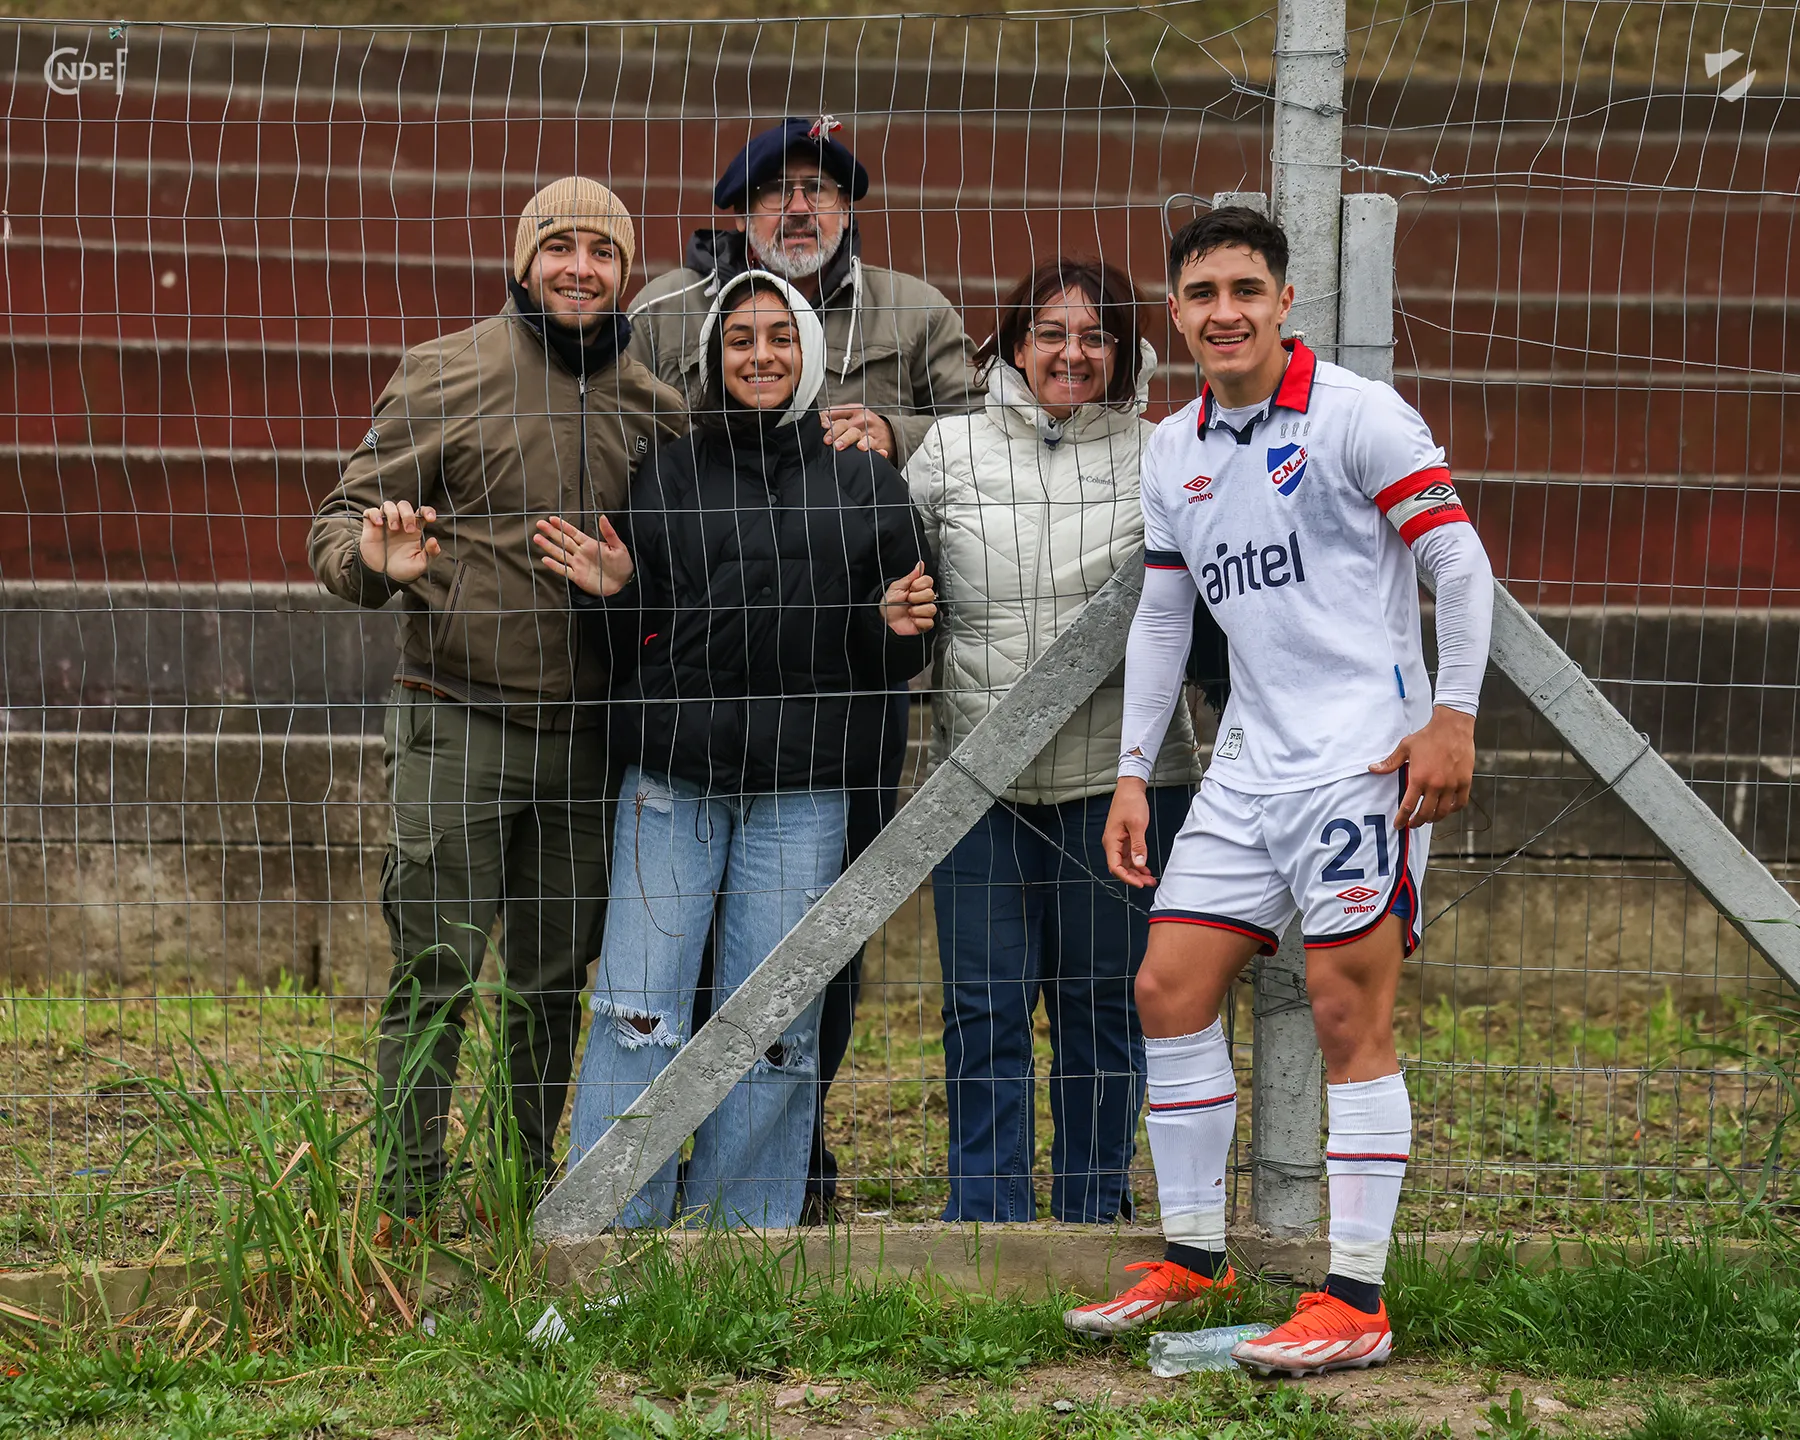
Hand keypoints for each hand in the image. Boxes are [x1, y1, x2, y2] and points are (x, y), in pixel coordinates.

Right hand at [359, 501, 439, 583]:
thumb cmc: (402, 569)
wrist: (382, 576)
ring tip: (393, 528)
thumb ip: (430, 554)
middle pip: (404, 505)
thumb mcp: (420, 564)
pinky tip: (378, 524)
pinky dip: (374, 514)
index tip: (431, 519)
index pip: (422, 512)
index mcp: (414, 529)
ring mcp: (385, 523)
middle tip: (409, 530)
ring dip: (393, 513)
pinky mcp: (371, 526)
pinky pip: (371, 511)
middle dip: (408, 514)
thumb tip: (434, 541)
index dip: (427, 511)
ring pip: (388, 505)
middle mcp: (400, 523)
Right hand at [534, 514, 633, 596]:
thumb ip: (609, 532)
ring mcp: (578, 565)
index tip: (552, 518)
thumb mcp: (618, 546)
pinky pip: (563, 570)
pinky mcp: (577, 577)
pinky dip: (554, 565)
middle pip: (563, 541)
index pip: (573, 533)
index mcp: (590, 544)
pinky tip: (544, 559)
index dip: (562, 526)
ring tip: (537, 538)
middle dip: (551, 532)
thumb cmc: (623, 564)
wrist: (624, 584)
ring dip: (548, 546)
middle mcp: (581, 553)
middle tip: (539, 524)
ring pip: (560, 553)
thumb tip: (603, 516)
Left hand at [821, 405, 895, 458]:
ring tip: (840, 446)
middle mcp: (863, 419)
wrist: (889, 433)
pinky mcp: (878, 443)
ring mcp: (871, 431)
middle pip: (845, 425)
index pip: (837, 412)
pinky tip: (863, 449)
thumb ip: (836, 418)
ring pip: (857, 435)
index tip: (822, 427)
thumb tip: (821, 423)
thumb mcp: (853, 416)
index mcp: (854, 410)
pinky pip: (873, 446)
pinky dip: (869, 447)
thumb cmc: (865, 426)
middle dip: (835, 432)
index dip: (827, 420)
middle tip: (827, 441)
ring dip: (848, 440)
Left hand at [880, 561, 936, 635]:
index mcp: (918, 589)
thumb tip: (920, 564)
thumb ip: (910, 576)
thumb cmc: (888, 603)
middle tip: (908, 600)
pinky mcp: (924, 624)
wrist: (883, 619)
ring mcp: (925, 612)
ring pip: (932, 609)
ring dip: (917, 611)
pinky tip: (912, 620)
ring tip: (909, 611)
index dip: (919, 584)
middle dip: (916, 598)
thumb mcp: (897, 587)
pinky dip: (919, 622)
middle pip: (931, 594)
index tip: (911, 588)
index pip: (929, 581)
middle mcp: (923, 600)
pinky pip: (929, 622)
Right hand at [1103, 778, 1155, 887]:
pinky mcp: (1123, 838)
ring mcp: (1117, 841)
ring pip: (1125, 863)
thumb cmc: (1131, 802)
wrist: (1130, 788)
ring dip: (1136, 872)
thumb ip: (1138, 846)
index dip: (1127, 878)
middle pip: (1120, 867)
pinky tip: (1145, 868)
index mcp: (1111, 841)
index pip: (1115, 867)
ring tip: (1150, 878)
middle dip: (1133, 877)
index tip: (1140, 883)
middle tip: (1149, 883)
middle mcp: (1112, 843)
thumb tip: (1139, 864)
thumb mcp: (1137, 825)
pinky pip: (1128, 855)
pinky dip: (1137, 863)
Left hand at [1369, 705, 1476, 828]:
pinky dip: (1452, 810)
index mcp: (1419, 778)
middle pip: (1425, 813)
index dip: (1402, 818)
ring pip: (1443, 812)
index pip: (1408, 806)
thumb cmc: (1428, 736)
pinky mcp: (1465, 782)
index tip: (1398, 825)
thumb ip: (1390, 762)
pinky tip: (1446, 809)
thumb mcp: (1405, 747)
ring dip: (1433, 818)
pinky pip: (1459, 803)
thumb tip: (1373, 769)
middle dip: (1417, 822)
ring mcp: (1452, 785)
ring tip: (1428, 818)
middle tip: (1412, 823)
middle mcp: (1436, 785)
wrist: (1452, 727)